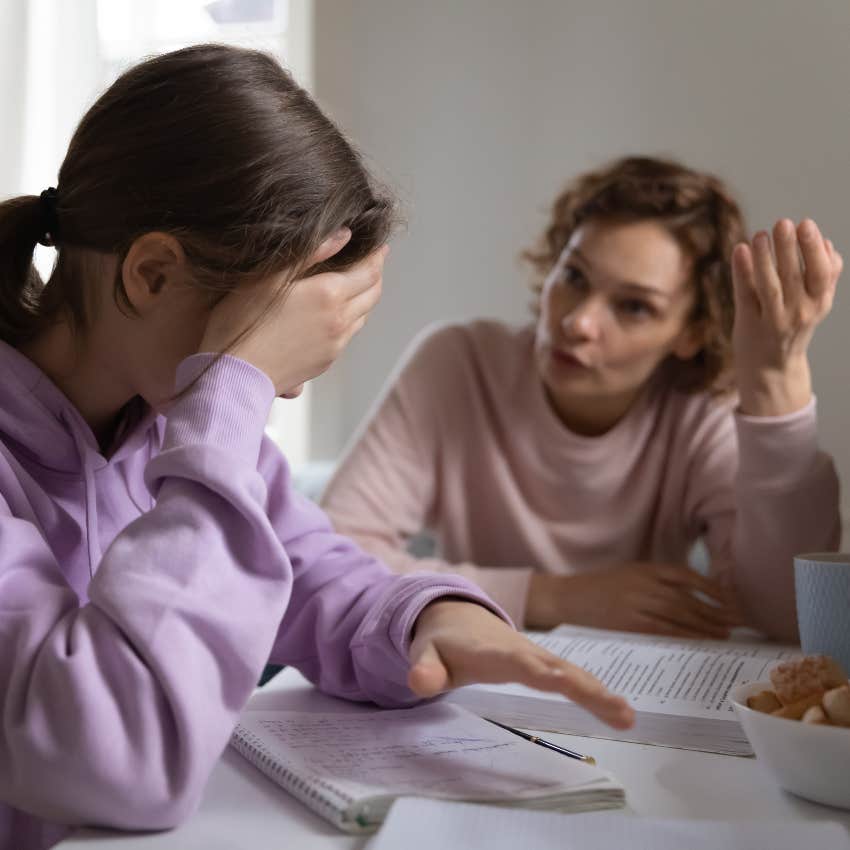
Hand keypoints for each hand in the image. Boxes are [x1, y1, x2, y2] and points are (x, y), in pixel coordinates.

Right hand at [200, 229, 387, 394]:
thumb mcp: (269, 277)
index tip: (380, 246)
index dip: (377, 256)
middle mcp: (340, 320)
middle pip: (372, 294)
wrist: (236, 375)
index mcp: (329, 295)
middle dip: (375, 275)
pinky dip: (350, 319)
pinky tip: (335, 314)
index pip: (369, 271)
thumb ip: (309, 252)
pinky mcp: (326, 361)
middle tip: (372, 262)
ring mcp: (336, 344)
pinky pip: (348, 335)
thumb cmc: (242, 322)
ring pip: (362, 316)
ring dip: (364, 298)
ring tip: (355, 285)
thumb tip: (344, 234)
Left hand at [408, 600, 633, 729]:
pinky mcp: (545, 662)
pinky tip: (621, 712)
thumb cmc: (442, 641)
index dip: (536, 671)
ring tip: (628, 716)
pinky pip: (574, 676)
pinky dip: (597, 692)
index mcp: (491, 652)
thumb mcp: (425, 654)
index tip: (560, 682)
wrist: (456, 614)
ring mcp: (537, 655)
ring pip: (572, 672)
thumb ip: (425, 668)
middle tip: (616, 709)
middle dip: (584, 687)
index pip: (516, 663)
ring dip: (599, 693)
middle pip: (556, 668)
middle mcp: (521, 651)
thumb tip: (419, 683)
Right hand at [524, 563, 742, 637]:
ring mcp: (637, 604)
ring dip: (706, 625)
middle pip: (688, 598)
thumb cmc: (600, 588)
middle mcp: (644, 584)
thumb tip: (694, 596)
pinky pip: (665, 630)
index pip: (686, 576)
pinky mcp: (630, 623)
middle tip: (737, 621)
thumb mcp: (630, 575)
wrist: (568, 598)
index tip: (731, 599)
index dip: (712, 588)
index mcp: (645, 568)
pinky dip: (685, 636)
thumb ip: (657, 581)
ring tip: (725, 633)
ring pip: (680, 615)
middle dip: (715, 611)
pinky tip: (700, 641)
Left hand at [731, 219, 841, 416]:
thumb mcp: (817, 304)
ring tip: (761, 234)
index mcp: (818, 303)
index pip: (821, 273)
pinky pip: (745, 295)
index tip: (806, 224)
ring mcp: (772, 320)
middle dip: (789, 247)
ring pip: (769, 286)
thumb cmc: (793, 327)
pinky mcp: (748, 324)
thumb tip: (828, 244)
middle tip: (783, 222)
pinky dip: (742, 272)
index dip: (813, 248)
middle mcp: (797, 313)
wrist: (772, 370)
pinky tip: (740, 249)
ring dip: (765, 258)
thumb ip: (825, 277)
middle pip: (794, 277)